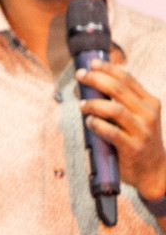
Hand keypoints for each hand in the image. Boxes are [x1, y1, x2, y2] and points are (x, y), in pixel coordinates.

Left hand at [77, 63, 165, 203]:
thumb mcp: (137, 117)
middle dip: (97, 79)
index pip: (128, 79)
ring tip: (82, 104)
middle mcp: (148, 115)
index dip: (108, 69)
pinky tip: (89, 122)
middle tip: (81, 76)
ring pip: (115, 110)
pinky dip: (97, 125)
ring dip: (94, 104)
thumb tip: (90, 83)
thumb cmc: (139, 139)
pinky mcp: (132, 147)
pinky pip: (111, 132)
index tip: (92, 63)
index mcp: (150, 103)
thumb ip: (121, 101)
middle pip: (119, 90)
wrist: (154, 170)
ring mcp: (142, 131)